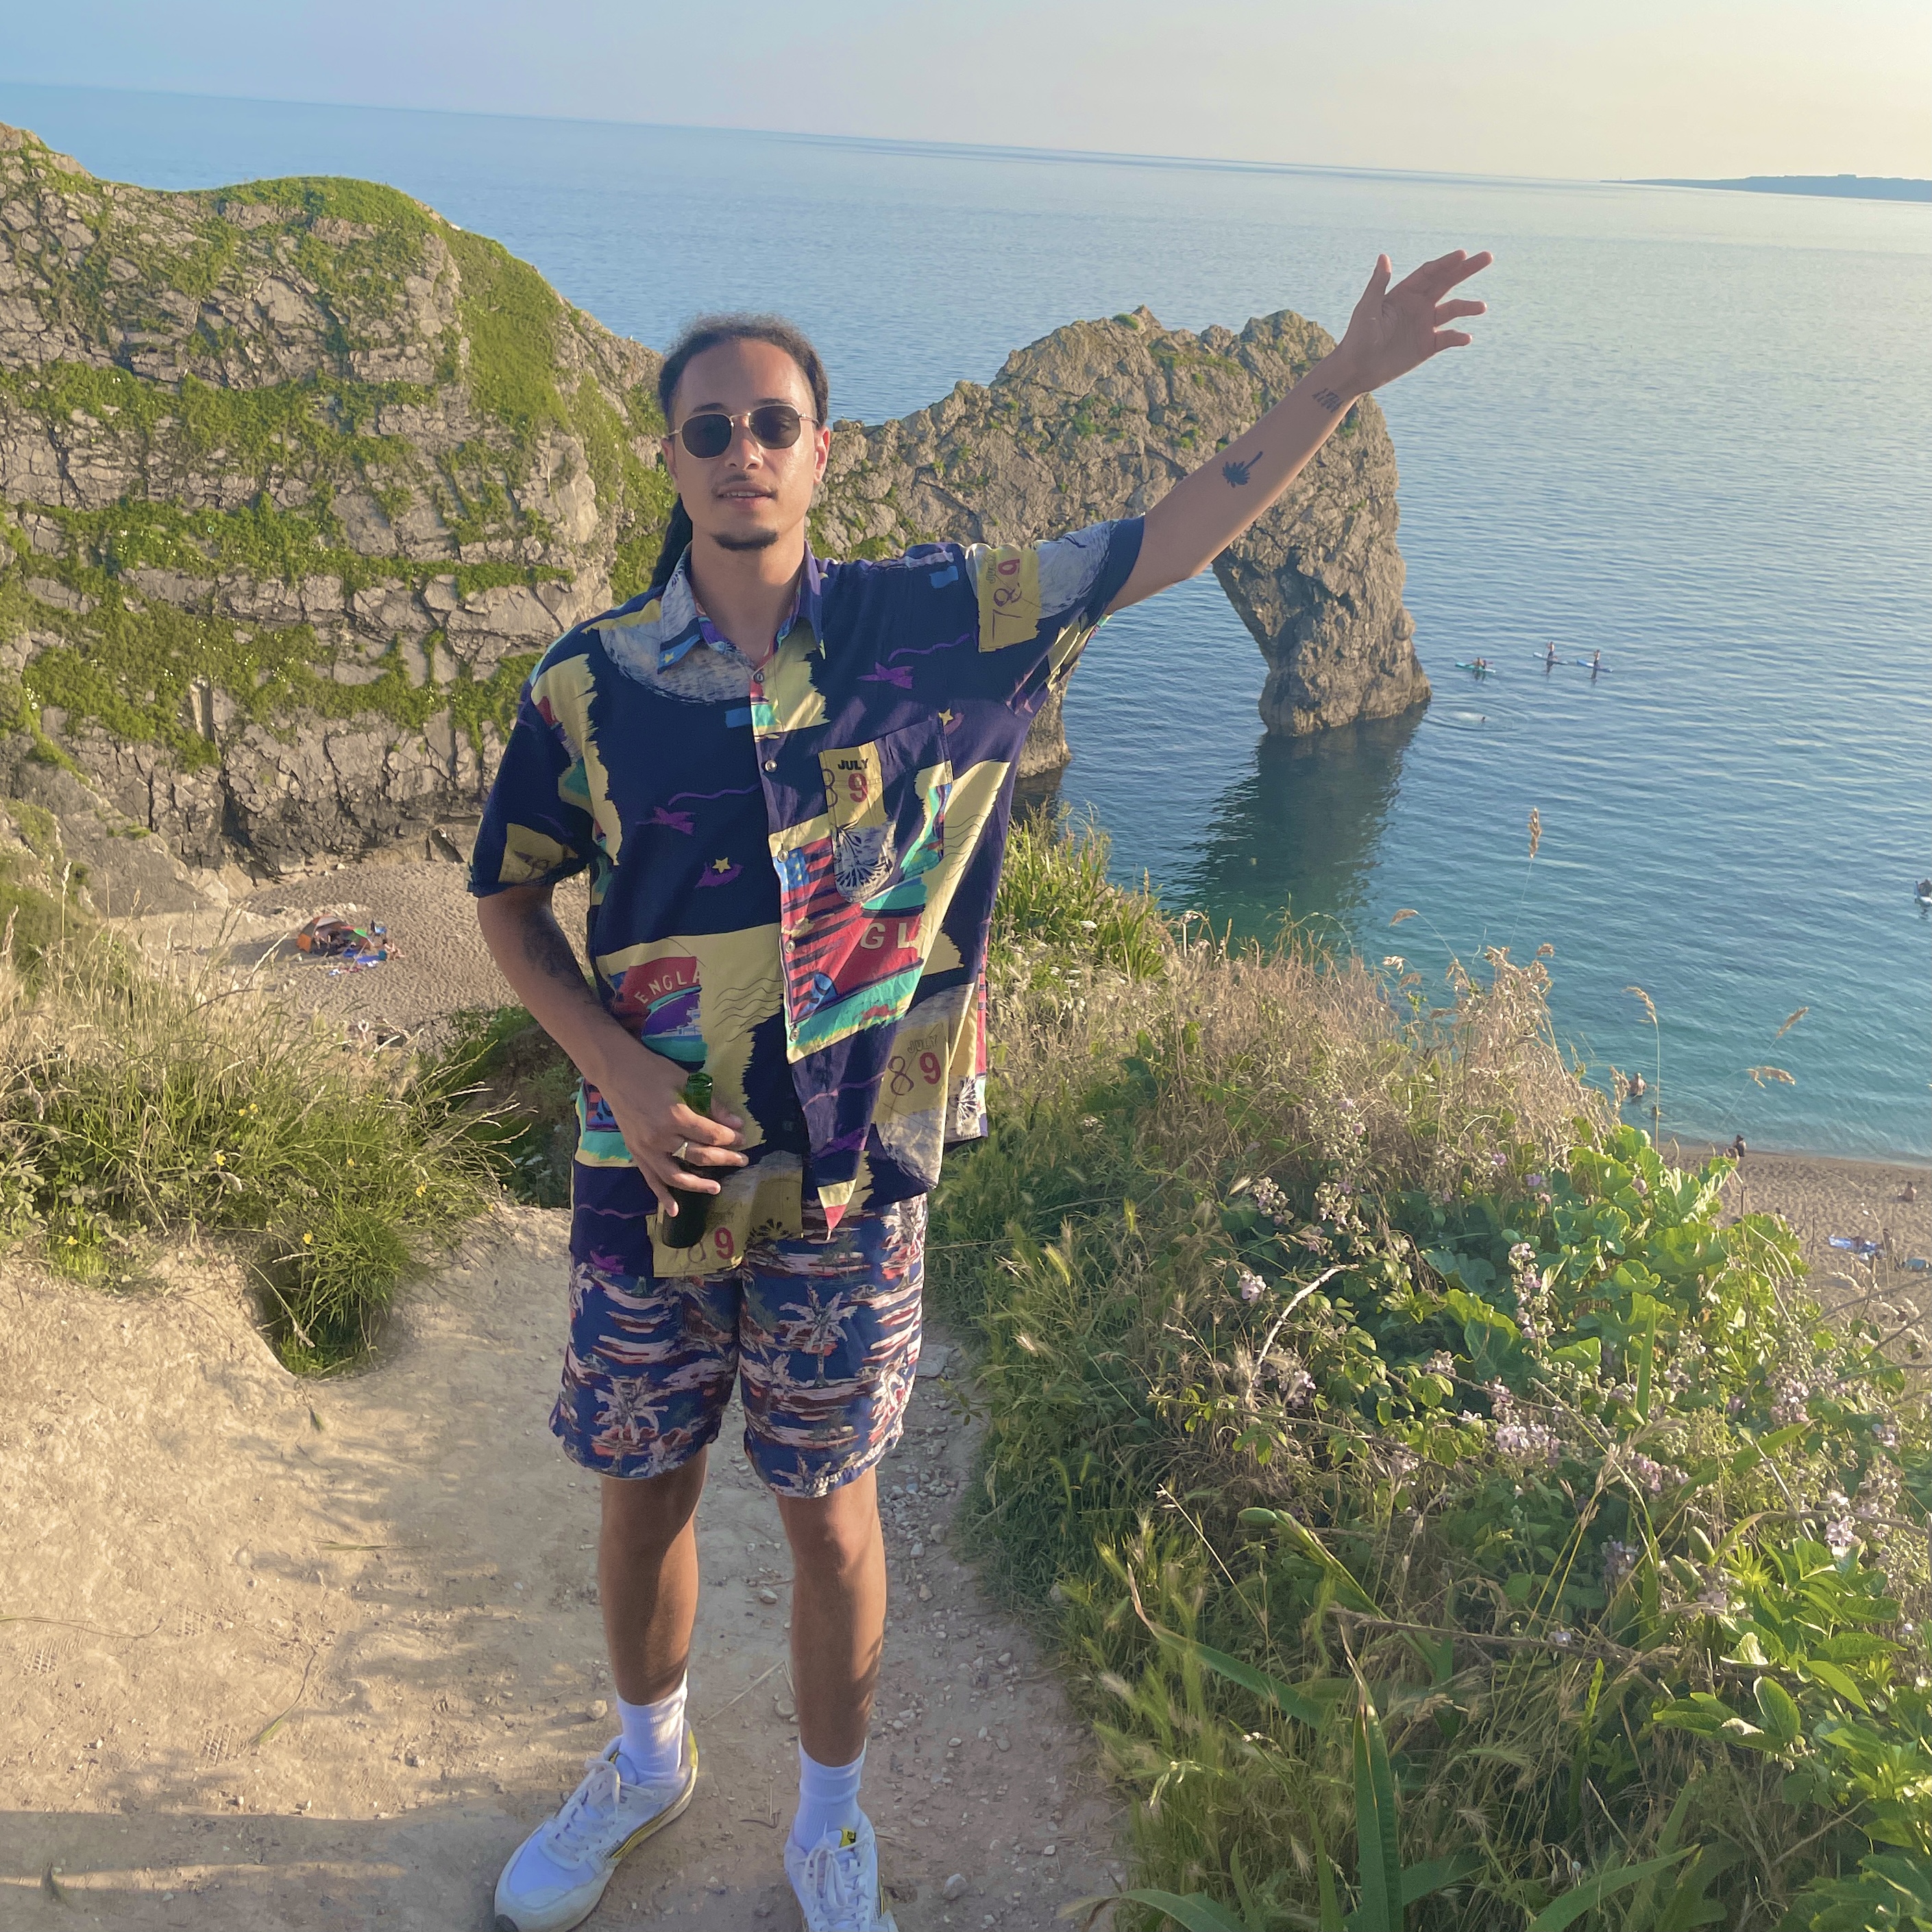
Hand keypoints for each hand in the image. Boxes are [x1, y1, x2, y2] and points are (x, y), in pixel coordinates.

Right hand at [588, 1034, 747, 1216]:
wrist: (615, 1071)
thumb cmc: (653, 1071)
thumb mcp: (686, 1081)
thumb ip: (712, 1104)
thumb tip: (736, 1124)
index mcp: (674, 1116)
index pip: (710, 1135)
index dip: (730, 1138)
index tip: (743, 1138)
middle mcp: (660, 1138)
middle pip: (698, 1156)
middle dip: (724, 1158)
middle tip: (742, 1159)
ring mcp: (646, 1149)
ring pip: (676, 1175)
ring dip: (698, 1184)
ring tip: (717, 1188)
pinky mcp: (636, 1153)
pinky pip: (651, 1179)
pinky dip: (662, 1196)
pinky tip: (675, 1210)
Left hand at [1332, 248, 1492, 395]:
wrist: (1357, 370)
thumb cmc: (1357, 338)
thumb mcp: (1366, 309)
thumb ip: (1378, 284)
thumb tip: (1383, 256)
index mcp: (1404, 293)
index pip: (1429, 273)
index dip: (1446, 263)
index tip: (1462, 254)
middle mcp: (1418, 305)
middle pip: (1447, 282)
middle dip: (1466, 269)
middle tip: (1487, 257)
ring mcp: (1424, 325)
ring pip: (1452, 310)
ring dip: (1467, 307)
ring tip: (1481, 307)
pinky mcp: (1427, 346)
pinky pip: (1448, 338)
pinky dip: (1458, 337)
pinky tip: (1466, 338)